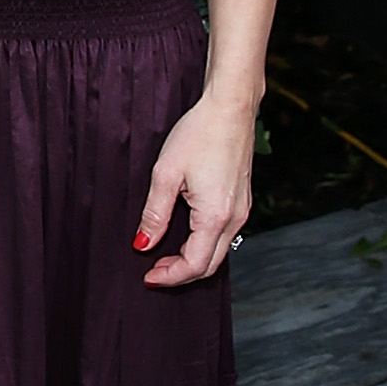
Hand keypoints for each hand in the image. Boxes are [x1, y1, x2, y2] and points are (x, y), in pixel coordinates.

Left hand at [134, 91, 254, 285]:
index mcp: (215, 216)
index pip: (194, 265)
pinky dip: (203, 244)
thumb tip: (143, 243)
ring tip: (164, 254)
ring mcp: (242, 211)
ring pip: (219, 252)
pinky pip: (224, 235)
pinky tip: (184, 234)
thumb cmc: (199, 134)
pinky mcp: (242, 201)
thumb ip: (155, 213)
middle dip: (181, 273)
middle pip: (210, 265)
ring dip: (192, 259)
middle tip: (153, 269)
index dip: (169, 277)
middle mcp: (235, 219)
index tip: (147, 277)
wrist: (230, 108)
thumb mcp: (166, 173)